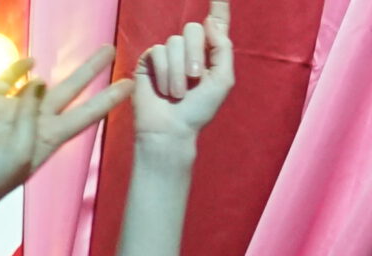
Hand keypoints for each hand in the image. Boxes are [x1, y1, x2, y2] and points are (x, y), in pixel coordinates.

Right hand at [0, 49, 129, 220]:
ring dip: (62, 68)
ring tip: (82, 54)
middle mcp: (35, 122)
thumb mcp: (18, 154)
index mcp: (49, 139)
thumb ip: (30, 118)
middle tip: (111, 51)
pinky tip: (31, 61)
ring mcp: (12, 110)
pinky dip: (19, 68)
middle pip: (71, 91)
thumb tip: (38, 81)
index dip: (107, 99)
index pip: (86, 114)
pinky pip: (7, 79)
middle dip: (91, 71)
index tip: (129, 85)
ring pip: (42, 82)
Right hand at [133, 1, 235, 144]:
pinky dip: (165, 73)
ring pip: (174, 42)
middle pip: (192, 29)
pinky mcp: (149, 60)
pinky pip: (158, 52)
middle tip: (195, 79)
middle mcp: (189, 50)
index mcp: (210, 54)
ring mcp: (168, 53)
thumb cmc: (199, 109)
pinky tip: (165, 90)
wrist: (172, 128)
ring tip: (179, 94)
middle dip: (195, 55)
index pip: (215, 24)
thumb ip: (222, 49)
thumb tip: (210, 22)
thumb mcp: (222, 80)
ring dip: (179, 72)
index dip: (219, 7)